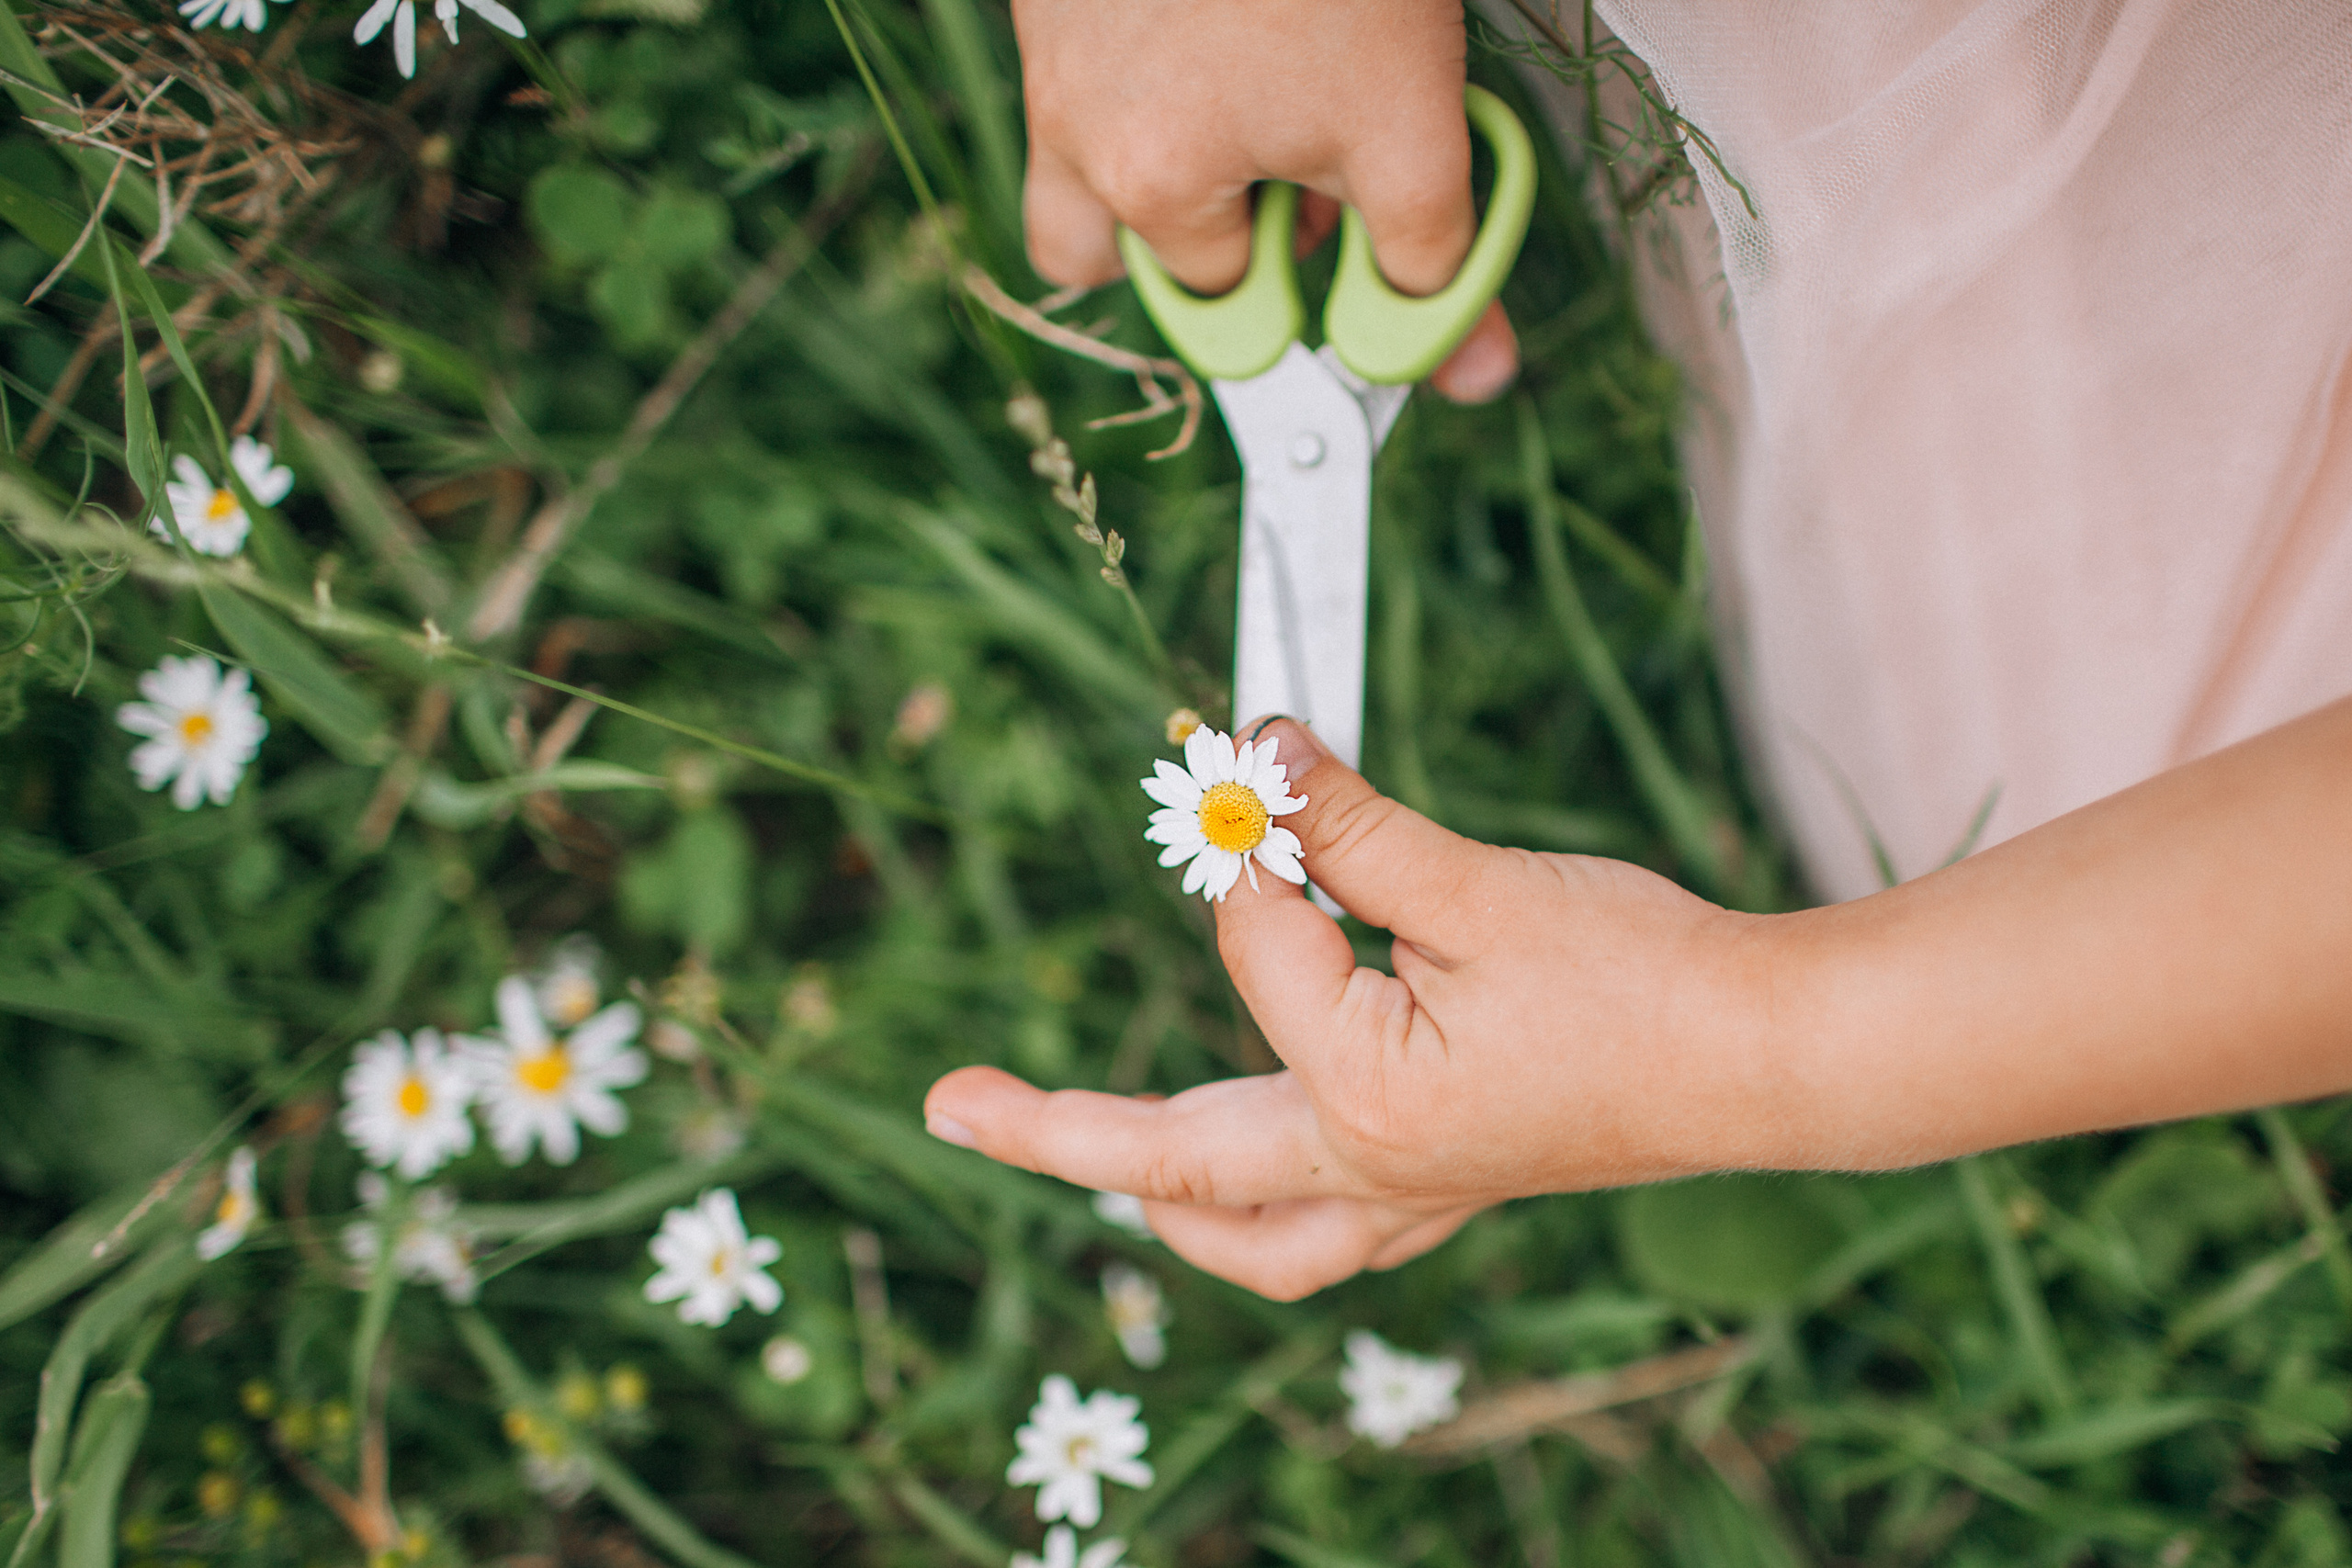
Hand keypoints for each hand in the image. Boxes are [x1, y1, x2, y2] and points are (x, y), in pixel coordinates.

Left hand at [924, 719, 1782, 1299]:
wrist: (1764, 1057)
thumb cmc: (1641, 975)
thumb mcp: (1482, 887)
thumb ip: (1351, 827)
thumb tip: (1257, 754)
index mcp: (1364, 1097)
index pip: (1254, 940)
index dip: (1252, 829)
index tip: (1247, 740)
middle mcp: (1366, 1168)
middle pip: (1169, 1157)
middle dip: (1046, 1130)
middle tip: (944, 1108)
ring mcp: (1405, 1196)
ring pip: (1239, 1230)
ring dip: (1151, 1191)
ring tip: (1070, 1161)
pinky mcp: (1443, 1189)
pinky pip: (1316, 1233)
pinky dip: (1251, 1215)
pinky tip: (1230, 1189)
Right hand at [1009, 0, 1518, 403]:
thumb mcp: (1407, 122)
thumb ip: (1430, 262)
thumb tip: (1469, 377)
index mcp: (1148, 184)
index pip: (1228, 320)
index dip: (1306, 300)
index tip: (1347, 267)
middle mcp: (1075, 132)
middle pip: (1128, 263)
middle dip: (1226, 240)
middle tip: (1306, 167)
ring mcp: (1053, 63)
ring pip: (1083, 187)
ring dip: (1162, 185)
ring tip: (1249, 112)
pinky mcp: (1054, 4)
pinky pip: (1081, 94)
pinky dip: (1148, 89)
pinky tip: (1217, 33)